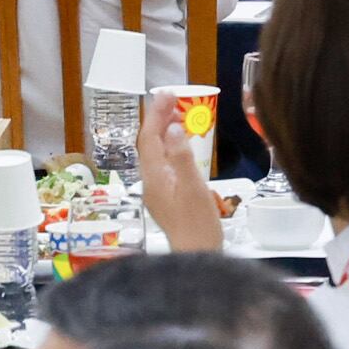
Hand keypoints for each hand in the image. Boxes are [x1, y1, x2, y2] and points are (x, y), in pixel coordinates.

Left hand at [137, 93, 224, 253]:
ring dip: (163, 133)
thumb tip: (174, 129)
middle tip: (174, 99)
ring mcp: (157, 190)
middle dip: (158, 120)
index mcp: (155, 177)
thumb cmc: (198, 223)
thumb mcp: (195, 188)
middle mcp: (151, 182)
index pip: (150, 138)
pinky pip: (162, 164)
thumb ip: (183, 157)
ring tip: (177, 116)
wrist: (196, 254)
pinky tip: (181, 146)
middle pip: (149, 145)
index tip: (168, 94)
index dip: (156, 114)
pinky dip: (169, 148)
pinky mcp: (165, 197)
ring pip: (155, 154)